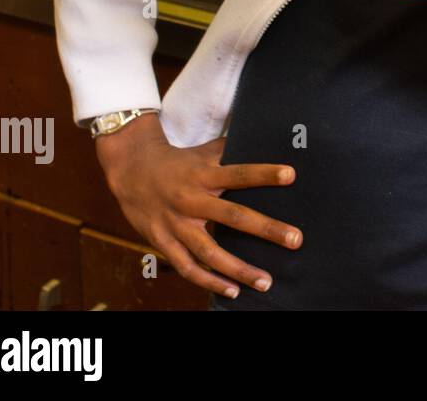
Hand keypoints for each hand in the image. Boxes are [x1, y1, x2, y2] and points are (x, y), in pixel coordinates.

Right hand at [95, 113, 301, 298]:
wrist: (130, 169)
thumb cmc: (178, 160)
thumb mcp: (203, 151)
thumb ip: (232, 149)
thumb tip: (265, 135)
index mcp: (204, 175)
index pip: (238, 173)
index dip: (263, 173)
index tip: (291, 174)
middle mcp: (191, 200)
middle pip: (232, 216)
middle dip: (266, 229)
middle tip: (296, 240)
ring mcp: (176, 225)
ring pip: (210, 252)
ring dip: (239, 269)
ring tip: (267, 282)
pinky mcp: (163, 242)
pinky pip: (188, 267)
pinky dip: (210, 281)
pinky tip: (233, 291)